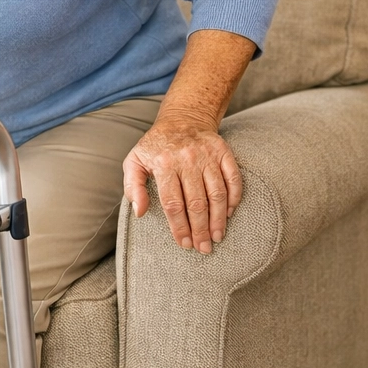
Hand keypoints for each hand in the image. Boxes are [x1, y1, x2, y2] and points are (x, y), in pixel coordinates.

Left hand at [122, 117, 242, 254]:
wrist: (182, 119)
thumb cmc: (155, 146)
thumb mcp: (135, 161)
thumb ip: (133, 186)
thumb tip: (139, 212)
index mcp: (164, 164)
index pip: (172, 203)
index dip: (179, 227)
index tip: (184, 243)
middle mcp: (187, 160)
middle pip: (196, 203)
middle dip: (200, 229)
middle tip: (203, 248)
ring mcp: (208, 156)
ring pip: (217, 194)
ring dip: (218, 219)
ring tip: (216, 237)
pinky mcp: (224, 152)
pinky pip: (233, 179)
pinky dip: (234, 198)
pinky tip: (229, 215)